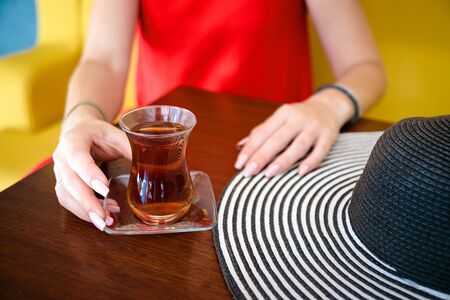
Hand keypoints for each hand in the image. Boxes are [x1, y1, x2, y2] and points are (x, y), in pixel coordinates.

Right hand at [53, 109, 131, 230]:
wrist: (80, 129)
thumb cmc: (99, 133)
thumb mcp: (116, 135)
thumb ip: (130, 148)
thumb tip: (149, 166)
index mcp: (74, 139)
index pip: (78, 158)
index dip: (90, 175)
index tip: (106, 191)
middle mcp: (62, 156)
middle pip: (70, 182)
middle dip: (87, 203)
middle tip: (105, 217)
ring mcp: (59, 171)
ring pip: (65, 194)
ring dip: (85, 211)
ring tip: (106, 221)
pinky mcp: (62, 183)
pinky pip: (67, 200)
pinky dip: (82, 211)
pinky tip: (100, 217)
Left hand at [234, 91, 351, 177]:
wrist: (328, 107)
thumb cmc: (298, 117)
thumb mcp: (280, 119)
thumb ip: (261, 132)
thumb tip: (240, 146)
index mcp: (283, 113)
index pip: (263, 133)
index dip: (250, 149)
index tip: (239, 164)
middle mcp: (298, 119)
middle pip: (278, 140)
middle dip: (262, 156)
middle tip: (249, 172)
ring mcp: (314, 127)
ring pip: (298, 146)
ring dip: (283, 160)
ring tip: (269, 174)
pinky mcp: (329, 136)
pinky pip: (320, 151)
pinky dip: (311, 162)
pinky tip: (301, 173)